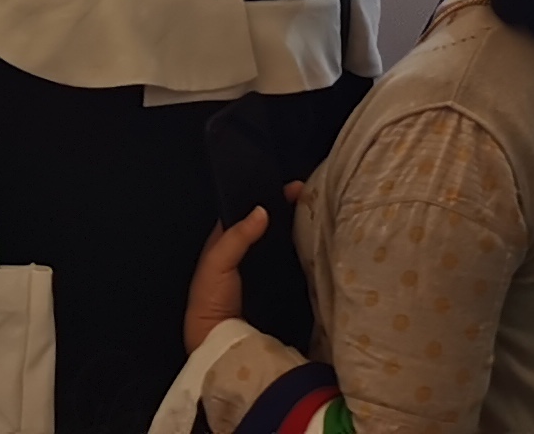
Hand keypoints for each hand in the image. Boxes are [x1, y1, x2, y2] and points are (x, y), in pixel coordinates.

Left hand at [183, 179, 304, 351]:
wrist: (220, 345)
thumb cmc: (211, 300)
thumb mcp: (217, 263)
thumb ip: (237, 237)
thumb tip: (263, 210)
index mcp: (226, 244)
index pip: (249, 213)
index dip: (267, 198)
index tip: (294, 188)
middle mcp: (246, 256)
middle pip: (270, 229)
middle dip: (289, 214)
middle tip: (315, 200)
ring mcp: (263, 274)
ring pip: (283, 247)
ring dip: (299, 234)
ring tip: (322, 218)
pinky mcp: (278, 292)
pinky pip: (292, 269)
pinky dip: (304, 258)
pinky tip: (319, 248)